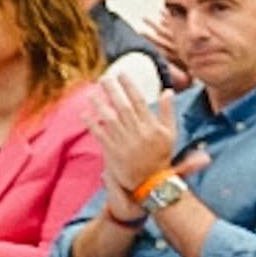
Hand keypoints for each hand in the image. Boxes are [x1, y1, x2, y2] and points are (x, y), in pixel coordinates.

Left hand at [91, 80, 178, 199]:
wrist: (151, 182)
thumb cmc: (161, 156)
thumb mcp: (171, 133)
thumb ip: (168, 112)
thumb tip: (167, 91)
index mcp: (152, 126)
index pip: (139, 101)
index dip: (129, 86)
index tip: (122, 74)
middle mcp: (138, 132)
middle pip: (122, 106)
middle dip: (113, 90)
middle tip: (104, 78)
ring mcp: (124, 142)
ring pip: (109, 118)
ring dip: (100, 105)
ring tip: (92, 93)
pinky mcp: (112, 151)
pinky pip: (99, 134)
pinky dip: (92, 124)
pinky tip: (85, 113)